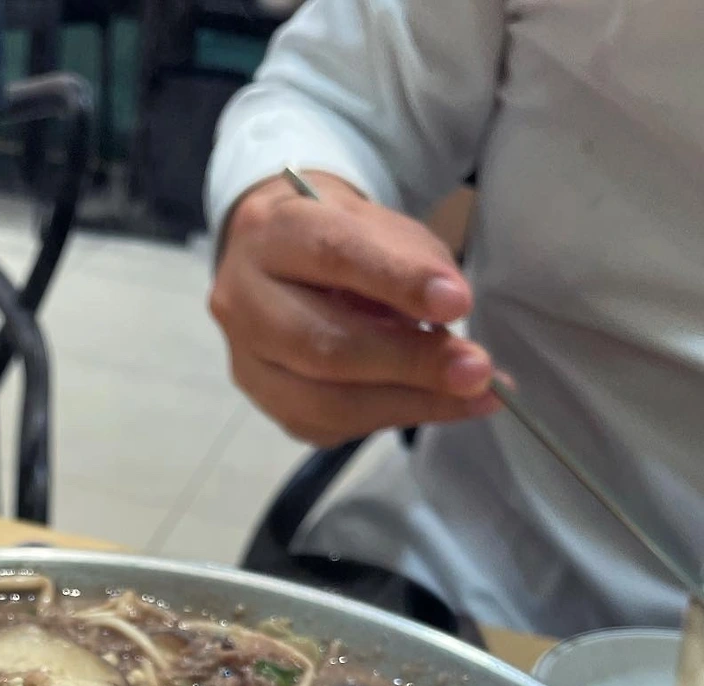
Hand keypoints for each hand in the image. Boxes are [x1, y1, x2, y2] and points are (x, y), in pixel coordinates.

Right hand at [210, 172, 500, 446]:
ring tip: (472, 398)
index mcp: (270, 234)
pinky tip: (434, 405)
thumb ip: (412, 263)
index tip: (459, 304)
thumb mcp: (379, 226)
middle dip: (410, 363)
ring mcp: (247, 362)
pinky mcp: (267, 404)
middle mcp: (243, 301)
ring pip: (324, 401)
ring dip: (408, 404)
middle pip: (325, 345)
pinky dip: (390, 417)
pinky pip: (328, 425)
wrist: (278, 263)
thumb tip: (452, 318)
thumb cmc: (340, 240)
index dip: (400, 282)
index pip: (333, 255)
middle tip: (477, 372)